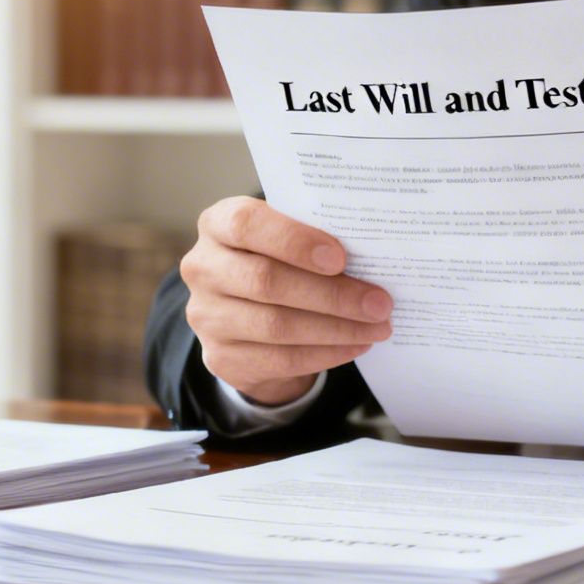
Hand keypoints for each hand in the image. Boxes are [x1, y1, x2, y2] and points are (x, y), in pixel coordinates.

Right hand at [180, 196, 392, 405]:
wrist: (247, 315)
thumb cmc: (279, 261)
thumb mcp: (287, 240)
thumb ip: (314, 238)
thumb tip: (373, 255)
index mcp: (218, 224)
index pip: (246, 224)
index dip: (294, 241)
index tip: (340, 257)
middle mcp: (203, 268)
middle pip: (266, 281)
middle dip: (332, 294)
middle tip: (380, 302)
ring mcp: (206, 316)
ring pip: (276, 325)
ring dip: (336, 328)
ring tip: (377, 326)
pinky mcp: (220, 357)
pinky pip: (280, 359)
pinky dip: (326, 353)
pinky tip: (357, 344)